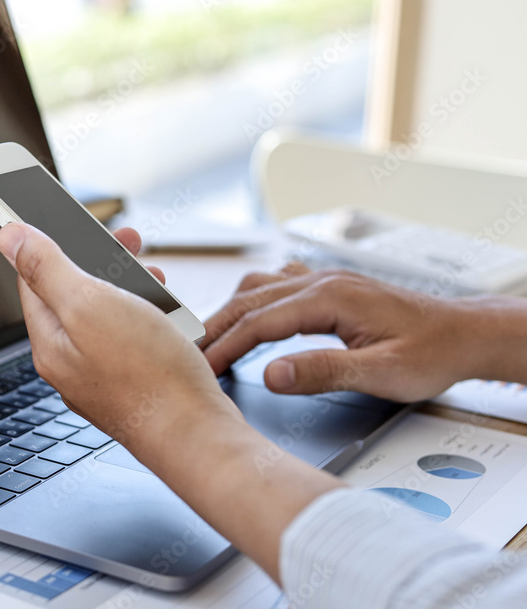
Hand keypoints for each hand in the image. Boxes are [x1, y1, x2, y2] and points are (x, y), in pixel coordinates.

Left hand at [0, 224, 343, 581]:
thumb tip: (10, 237)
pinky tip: (166, 314)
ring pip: (106, 315)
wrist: (197, 436)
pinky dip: (147, 316)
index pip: (34, 279)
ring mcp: (101, 376)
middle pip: (73, 294)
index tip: (60, 215)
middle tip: (129, 238)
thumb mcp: (90, 305)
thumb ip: (48, 269)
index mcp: (50, 341)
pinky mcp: (132, 385)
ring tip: (155, 275)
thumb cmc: (149, 375)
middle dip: (100, 260)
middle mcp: (69, 362)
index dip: (49, 241)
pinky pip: (131, 337)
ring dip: (128, 286)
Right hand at [201, 266, 489, 401]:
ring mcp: (326, 280)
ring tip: (211, 339)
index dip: (226, 345)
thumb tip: (271, 374)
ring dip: (231, 311)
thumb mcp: (381, 373)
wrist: (465, 334)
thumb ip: (323, 372)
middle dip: (215, 327)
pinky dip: (252, 301)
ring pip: (259, 288)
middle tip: (190, 354)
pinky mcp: (331, 288)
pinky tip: (249, 316)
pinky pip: (277, 285)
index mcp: (330, 298)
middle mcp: (323, 281)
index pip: (260, 321)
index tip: (202, 367)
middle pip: (250, 300)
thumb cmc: (432, 353)